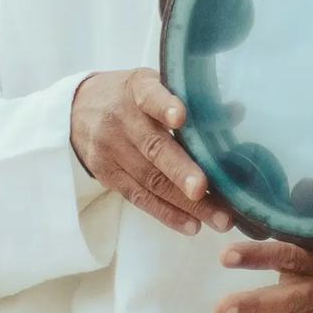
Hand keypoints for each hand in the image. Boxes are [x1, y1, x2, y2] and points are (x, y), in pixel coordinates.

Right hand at [69, 68, 231, 236]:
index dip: (164, 107)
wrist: (76, 109)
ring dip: (186, 203)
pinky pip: (139, 198)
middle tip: (203, 188)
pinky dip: (167, 214)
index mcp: (137, 90)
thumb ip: (190, 99)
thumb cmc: (130, 98)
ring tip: (219, 220)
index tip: (181, 117)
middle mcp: (120, 119)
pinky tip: (192, 225)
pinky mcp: (106, 174)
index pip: (150, 96)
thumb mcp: (154, 86)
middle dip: (180, 171)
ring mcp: (109, 149)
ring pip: (150, 180)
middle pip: (152, 147)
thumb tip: (236, 113)